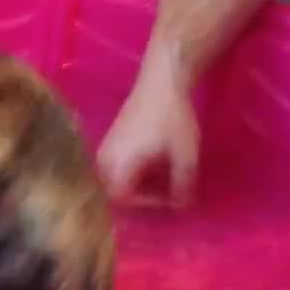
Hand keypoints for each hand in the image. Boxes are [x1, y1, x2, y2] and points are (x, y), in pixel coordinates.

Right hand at [96, 71, 199, 207]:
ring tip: (162, 178)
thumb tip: (181, 206)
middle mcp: (105, 159)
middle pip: (116, 191)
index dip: (147, 204)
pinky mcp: (111, 139)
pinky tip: (153, 163)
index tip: (170, 198)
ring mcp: (105, 148)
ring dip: (137, 183)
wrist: (162, 83)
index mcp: (118, 166)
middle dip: (141, 196)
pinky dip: (133, 171)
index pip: (123, 199)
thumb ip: (182, 186)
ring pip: (115, 178)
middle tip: (165, 193)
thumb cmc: (172, 120)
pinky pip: (115, 166)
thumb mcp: (184, 157)